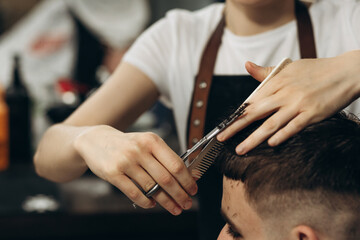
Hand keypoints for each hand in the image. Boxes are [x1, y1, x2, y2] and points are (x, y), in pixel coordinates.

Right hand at [73, 125, 197, 214]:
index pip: (176, 164)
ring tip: (174, 208)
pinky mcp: (113, 173)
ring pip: (151, 188)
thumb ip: (165, 157)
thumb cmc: (127, 144)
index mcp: (152, 141)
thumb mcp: (146, 143)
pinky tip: (152, 204)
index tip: (193, 190)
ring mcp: (125, 161)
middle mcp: (140, 150)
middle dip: (180, 194)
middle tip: (186, 204)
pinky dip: (146, 202)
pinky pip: (134, 193)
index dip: (187, 180)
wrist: (96, 140)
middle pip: (166, 178)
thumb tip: (188, 175)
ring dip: (166, 201)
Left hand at [217, 51, 359, 153]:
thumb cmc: (315, 70)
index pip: (251, 101)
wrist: (346, 72)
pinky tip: (271, 144)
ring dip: (254, 138)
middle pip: (255, 112)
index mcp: (277, 82)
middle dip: (236, 127)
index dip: (236, 114)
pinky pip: (294, 127)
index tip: (225, 124)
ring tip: (240, 149)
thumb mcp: (289, 68)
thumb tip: (247, 65)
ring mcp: (298, 104)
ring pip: (271, 123)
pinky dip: (282, 135)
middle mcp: (285, 93)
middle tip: (221, 138)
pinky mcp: (313, 114)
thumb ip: (266, 72)